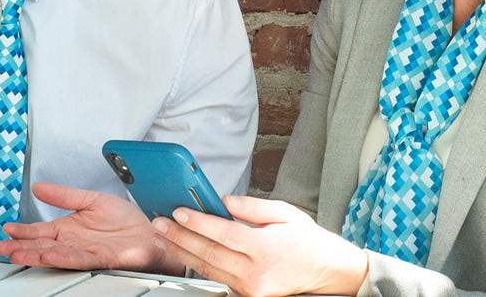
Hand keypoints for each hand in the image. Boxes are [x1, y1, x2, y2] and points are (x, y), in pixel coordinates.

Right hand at [0, 182, 182, 274]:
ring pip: (53, 254)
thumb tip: (39, 187)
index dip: (23, 230)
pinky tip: (49, 255)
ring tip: (16, 253)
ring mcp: (84, 251)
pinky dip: (61, 257)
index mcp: (69, 229)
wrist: (150, 233)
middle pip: (41, 245)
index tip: (6, 229)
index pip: (40, 231)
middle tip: (0, 247)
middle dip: (20, 246)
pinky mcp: (99, 257)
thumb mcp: (90, 199)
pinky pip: (77, 258)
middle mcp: (73, 243)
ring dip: (34, 254)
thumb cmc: (126, 221)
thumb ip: (64, 195)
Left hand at [153, 195, 367, 296]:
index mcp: (266, 249)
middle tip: (160, 223)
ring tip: (163, 236)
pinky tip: (183, 251)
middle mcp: (256, 273)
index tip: (179, 211)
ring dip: (182, 251)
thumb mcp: (285, 213)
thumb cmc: (307, 240)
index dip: (199, 222)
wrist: (325, 271)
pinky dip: (197, 263)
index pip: (224, 234)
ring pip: (208, 269)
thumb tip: (224, 199)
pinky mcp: (246, 295)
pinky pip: (216, 277)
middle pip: (209, 253)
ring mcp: (250, 288)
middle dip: (180, 237)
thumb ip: (252, 207)